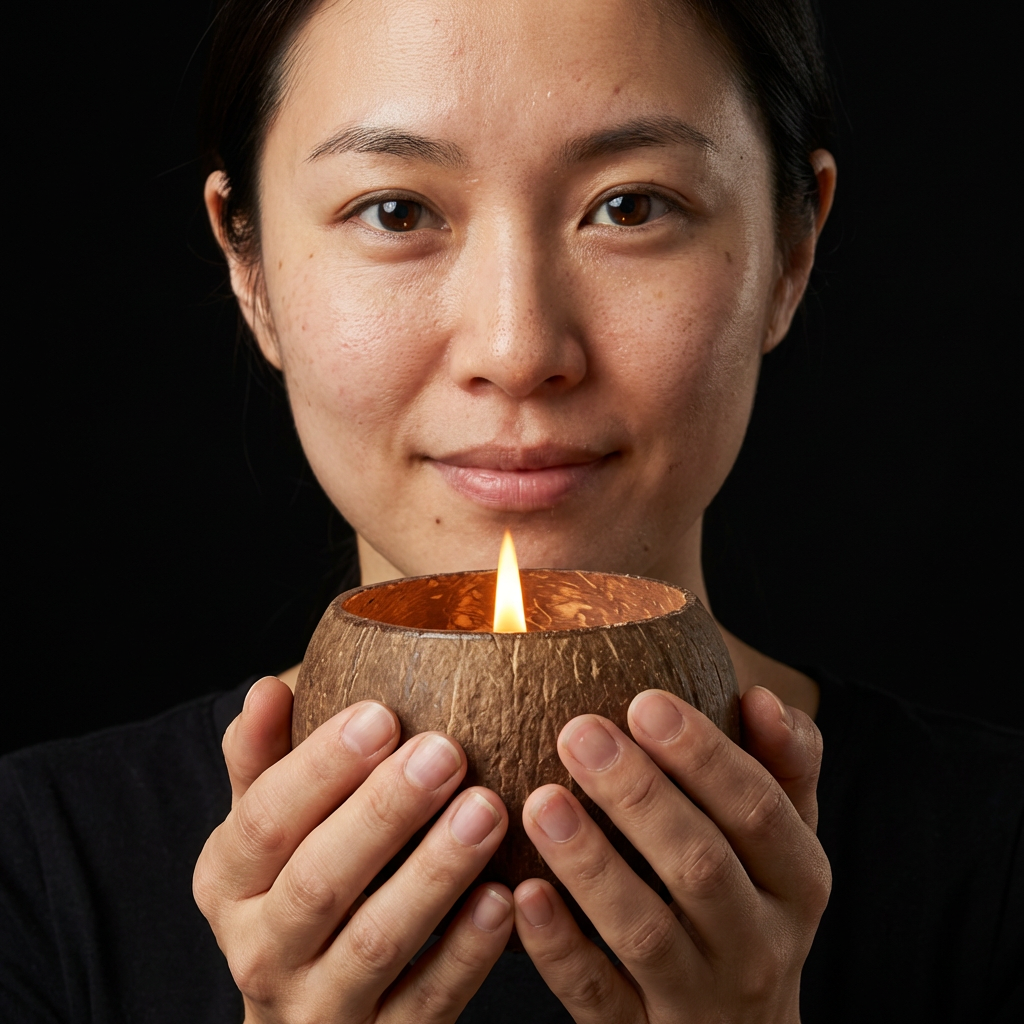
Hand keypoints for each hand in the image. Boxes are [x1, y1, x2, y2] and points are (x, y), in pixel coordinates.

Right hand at [193, 676, 513, 1022]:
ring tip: (486, 811)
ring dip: (434, 874)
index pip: (265, 821)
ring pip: (376, 942)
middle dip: (384, 812)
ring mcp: (319, 1008)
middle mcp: (260, 951)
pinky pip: (425, 1004)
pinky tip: (505, 899)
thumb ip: (264, 758)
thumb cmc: (297, 881)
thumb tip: (267, 687)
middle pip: (318, 881)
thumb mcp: (268, 824)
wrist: (306, 1010)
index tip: (381, 713)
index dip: (321, 767)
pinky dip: (465, 953)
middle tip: (446, 751)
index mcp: (228, 881)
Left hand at [513, 686, 828, 1022]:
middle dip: (638, 795)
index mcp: (796, 881)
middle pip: (701, 867)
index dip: (705, 756)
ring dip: (591, 864)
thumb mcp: (782, 842)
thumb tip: (760, 699)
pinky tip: (524, 895)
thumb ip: (782, 767)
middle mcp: (758, 945)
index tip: (645, 702)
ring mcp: (699, 1000)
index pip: (760, 810)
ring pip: (644, 934)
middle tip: (577, 731)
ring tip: (540, 802)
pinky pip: (598, 997)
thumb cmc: (751, 905)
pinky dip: (561, 948)